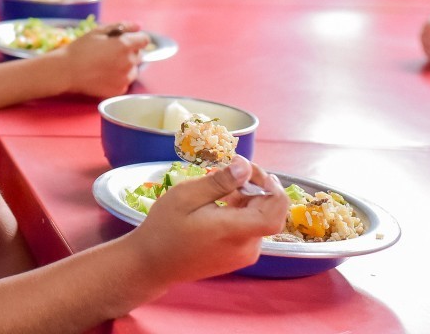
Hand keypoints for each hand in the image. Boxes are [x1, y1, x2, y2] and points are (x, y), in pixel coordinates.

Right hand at [60, 23, 148, 97]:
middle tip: (111, 53)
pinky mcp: (119, 90)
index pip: (144, 40)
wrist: (67, 71)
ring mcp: (125, 78)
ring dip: (126, 66)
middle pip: (139, 54)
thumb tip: (138, 26)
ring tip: (107, 65)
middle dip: (129, 52)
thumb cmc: (81, 48)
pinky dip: (119, 78)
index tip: (126, 40)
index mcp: (125, 45)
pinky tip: (105, 75)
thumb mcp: (99, 31)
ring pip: (133, 70)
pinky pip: (125, 82)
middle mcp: (129, 62)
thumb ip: (122, 26)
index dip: (136, 38)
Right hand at [129, 156, 288, 283]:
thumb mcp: (186, 196)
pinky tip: (220, 205)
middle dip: (257, 187)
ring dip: (248, 198)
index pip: (276, 210)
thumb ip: (219, 182)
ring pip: (260, 218)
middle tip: (232, 171)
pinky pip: (250, 229)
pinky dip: (242, 212)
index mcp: (235, 231)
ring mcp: (244, 255)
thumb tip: (245, 166)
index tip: (250, 170)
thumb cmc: (165, 228)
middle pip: (269, 211)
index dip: (272, 187)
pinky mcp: (238, 257)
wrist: (152, 263)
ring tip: (221, 188)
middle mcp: (247, 247)